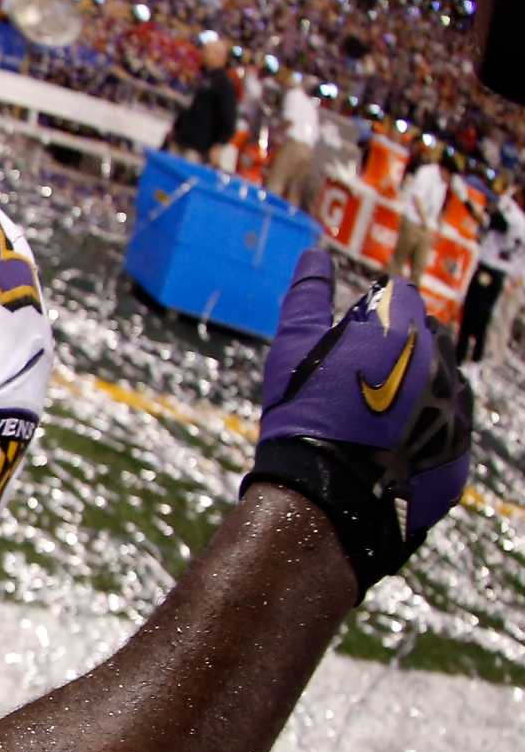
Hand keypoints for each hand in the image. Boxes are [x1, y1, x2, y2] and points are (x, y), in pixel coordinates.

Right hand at [244, 247, 473, 595]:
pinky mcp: (459, 457)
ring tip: (368, 428)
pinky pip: (446, 438)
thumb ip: (307, 296)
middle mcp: (440, 362)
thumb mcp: (293, 347)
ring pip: (439, 390)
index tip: (340, 350)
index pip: (396, 300)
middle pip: (424, 342)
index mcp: (405, 327)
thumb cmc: (303, 415)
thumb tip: (313, 253)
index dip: (366, 322)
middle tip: (352, 389)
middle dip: (396, 356)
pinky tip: (386, 457)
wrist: (325, 497)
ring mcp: (455, 411)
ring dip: (413, 399)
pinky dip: (422, 442)